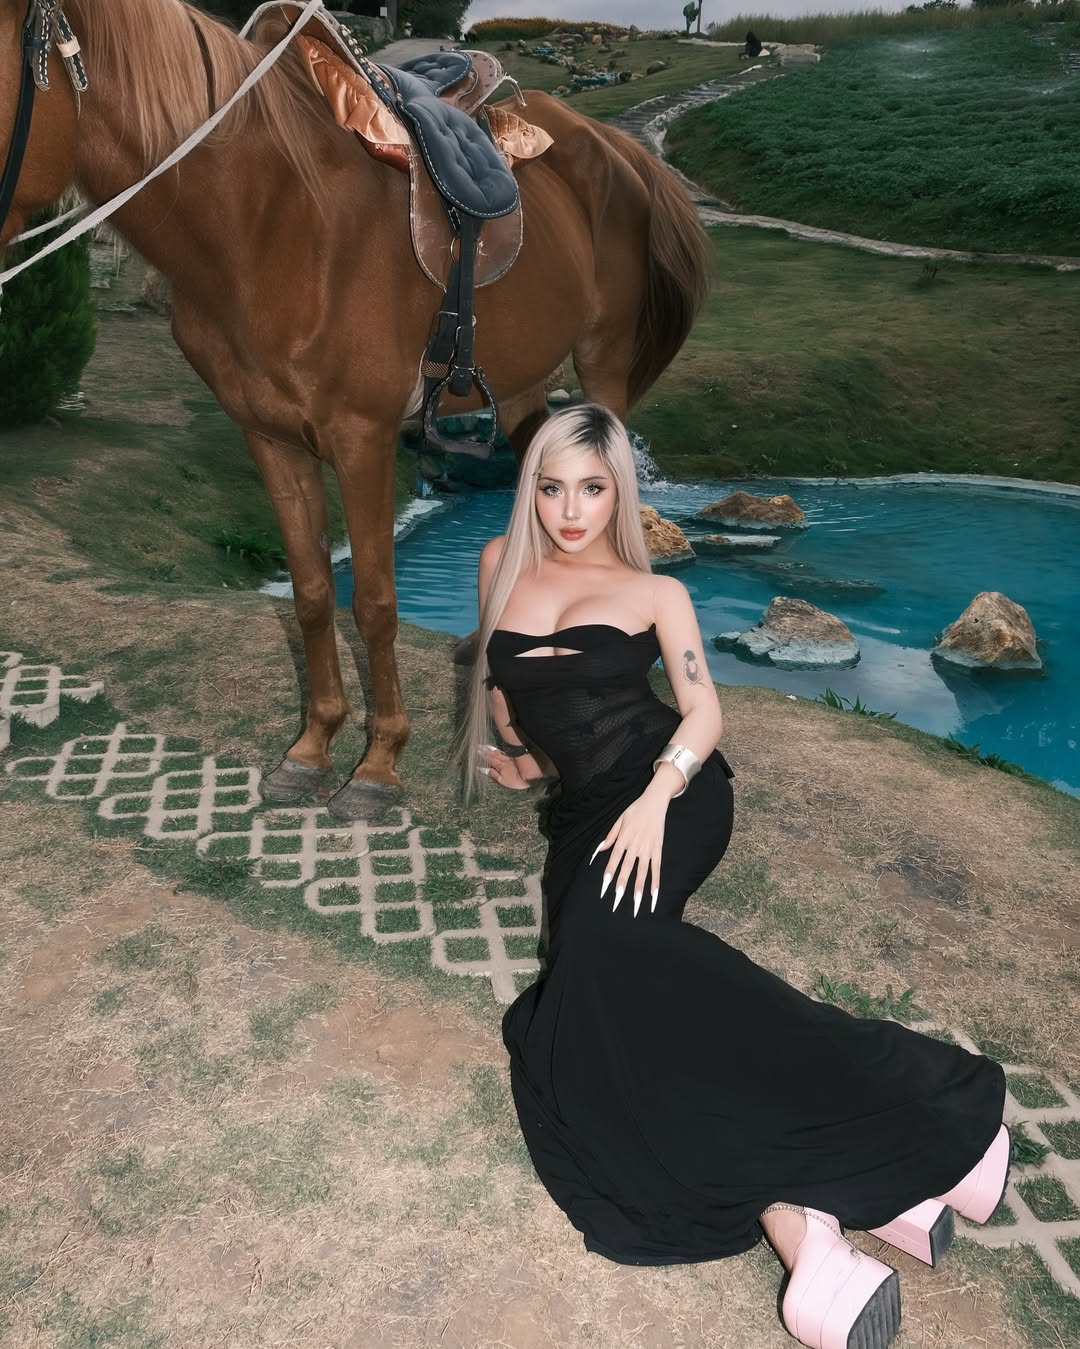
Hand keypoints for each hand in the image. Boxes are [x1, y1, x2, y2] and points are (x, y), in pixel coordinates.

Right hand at [478, 744, 531, 789]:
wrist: (531, 775)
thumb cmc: (517, 781)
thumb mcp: (503, 781)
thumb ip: (493, 774)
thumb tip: (482, 769)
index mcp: (499, 766)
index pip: (488, 759)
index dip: (481, 756)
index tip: (474, 753)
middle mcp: (502, 760)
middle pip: (491, 754)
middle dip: (483, 751)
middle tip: (476, 747)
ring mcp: (508, 757)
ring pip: (496, 751)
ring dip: (489, 749)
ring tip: (482, 745)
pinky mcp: (513, 757)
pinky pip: (503, 751)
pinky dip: (497, 749)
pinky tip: (494, 747)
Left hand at [589, 790, 666, 915]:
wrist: (655, 802)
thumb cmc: (635, 810)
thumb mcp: (619, 819)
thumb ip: (610, 836)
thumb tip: (600, 850)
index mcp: (624, 838)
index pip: (615, 859)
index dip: (610, 873)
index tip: (604, 887)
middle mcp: (635, 845)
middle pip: (627, 868)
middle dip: (622, 885)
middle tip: (617, 901)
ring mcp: (648, 848)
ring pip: (642, 872)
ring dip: (639, 888)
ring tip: (636, 904)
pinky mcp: (658, 849)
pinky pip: (657, 868)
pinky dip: (656, 882)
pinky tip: (654, 895)